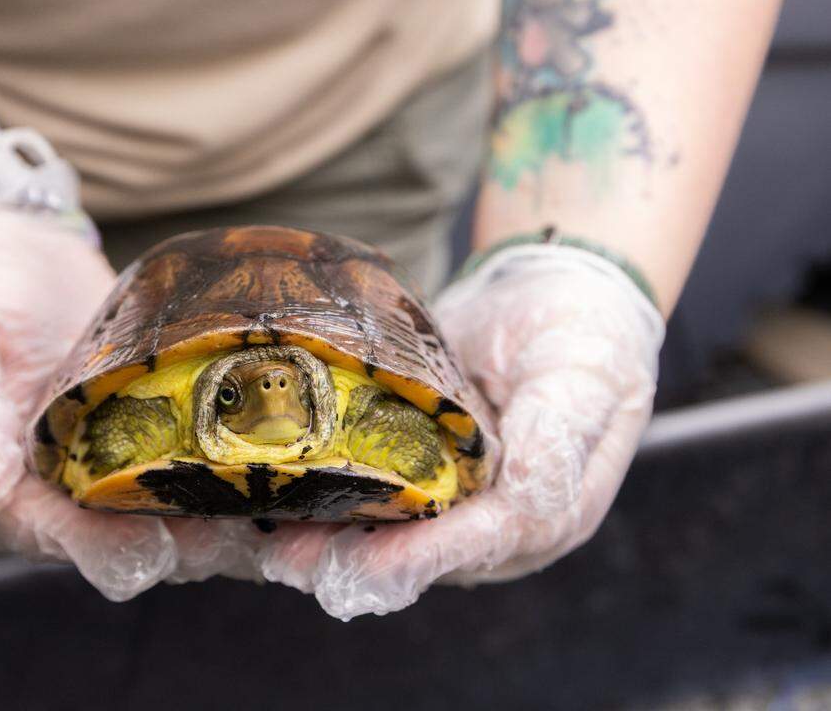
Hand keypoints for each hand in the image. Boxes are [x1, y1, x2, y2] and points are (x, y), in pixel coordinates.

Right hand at [0, 204, 264, 599]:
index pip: (37, 533)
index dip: (92, 548)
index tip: (148, 551)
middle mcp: (36, 499)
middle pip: (106, 539)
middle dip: (169, 545)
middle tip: (224, 538)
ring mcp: (91, 470)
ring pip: (152, 512)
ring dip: (206, 520)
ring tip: (260, 516)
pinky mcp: (138, 436)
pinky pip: (177, 466)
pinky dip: (220, 476)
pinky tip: (270, 475)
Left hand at [259, 246, 664, 618]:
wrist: (557, 292)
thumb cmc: (586, 336)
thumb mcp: (585, 379)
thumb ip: (559, 439)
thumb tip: (528, 499)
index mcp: (550, 511)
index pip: (482, 544)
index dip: (424, 557)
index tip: (365, 566)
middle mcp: (496, 523)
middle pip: (423, 555)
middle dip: (356, 561)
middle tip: (291, 564)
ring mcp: (454, 500)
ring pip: (388, 533)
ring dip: (328, 540)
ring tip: (270, 544)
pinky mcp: (419, 471)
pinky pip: (373, 497)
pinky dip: (327, 500)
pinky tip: (278, 499)